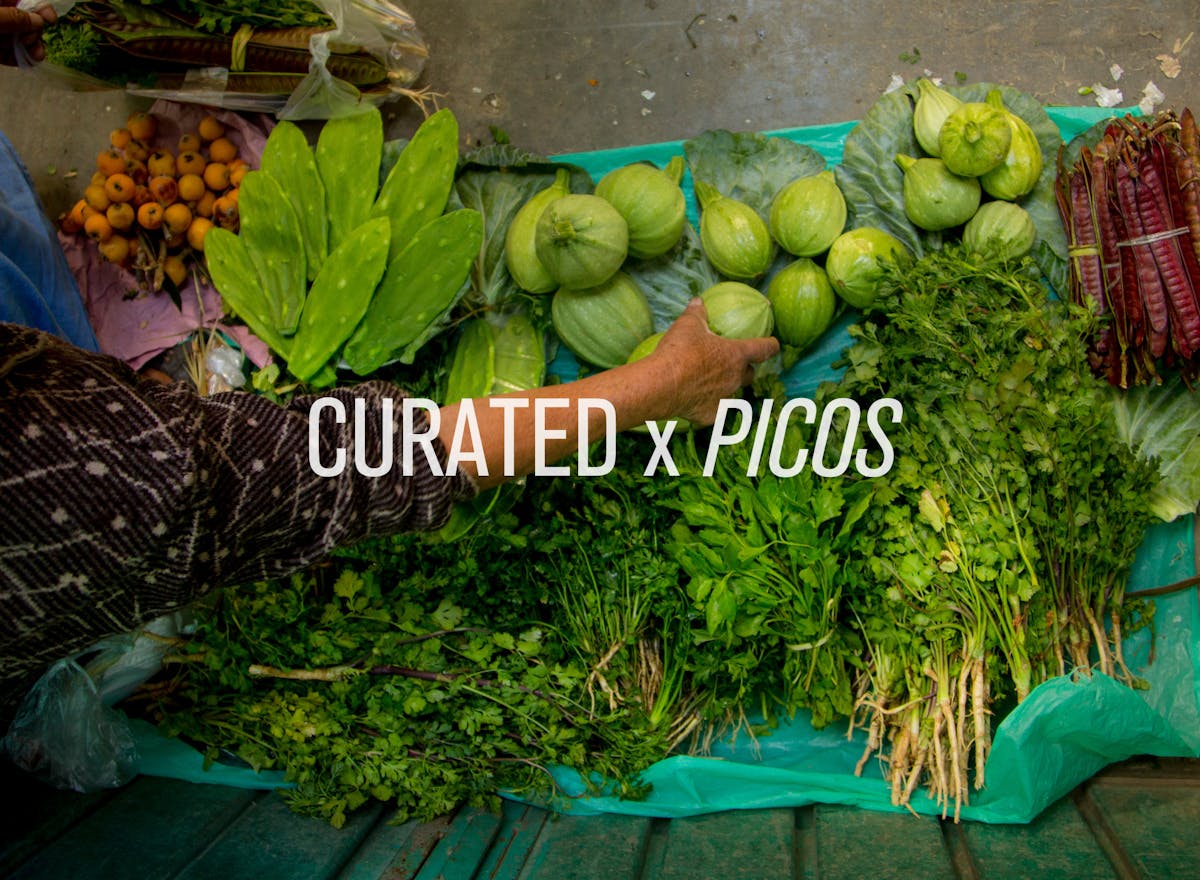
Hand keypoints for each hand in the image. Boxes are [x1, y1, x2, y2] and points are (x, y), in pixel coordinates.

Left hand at [0, 2, 55, 65]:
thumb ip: (15, 18)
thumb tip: (39, 21)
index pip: (23, 1)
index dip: (40, 9)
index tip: (52, 20)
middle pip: (23, 22)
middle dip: (32, 33)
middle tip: (30, 41)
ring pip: (18, 39)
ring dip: (30, 49)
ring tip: (36, 56)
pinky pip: (9, 53)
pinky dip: (19, 58)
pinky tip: (28, 63)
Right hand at [646, 297, 779, 425]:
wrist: (661, 385)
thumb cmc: (679, 351)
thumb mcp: (687, 325)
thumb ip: (697, 312)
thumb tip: (698, 301)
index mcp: (736, 354)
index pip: (764, 349)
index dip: (771, 345)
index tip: (772, 344)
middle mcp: (735, 378)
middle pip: (749, 374)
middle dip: (745, 370)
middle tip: (732, 364)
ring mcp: (724, 398)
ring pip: (732, 393)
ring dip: (725, 387)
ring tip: (708, 382)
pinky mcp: (710, 415)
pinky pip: (713, 410)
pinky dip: (707, 405)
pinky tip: (694, 401)